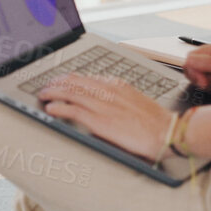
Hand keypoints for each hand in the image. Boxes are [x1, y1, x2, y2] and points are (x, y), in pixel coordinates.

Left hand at [36, 75, 172, 160]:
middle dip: (56, 84)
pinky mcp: (100, 120)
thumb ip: (118, 96)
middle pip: (74, 82)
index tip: (59, 81)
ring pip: (70, 93)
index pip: (85, 77)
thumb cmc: (155, 122)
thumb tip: (102, 98)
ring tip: (43, 95)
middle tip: (46, 87)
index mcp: (116, 85)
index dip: (68, 79)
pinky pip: (73, 110)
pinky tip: (51, 109)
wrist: (167, 132)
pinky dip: (59, 108)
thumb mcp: (135, 100)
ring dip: (53, 93)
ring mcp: (103, 105)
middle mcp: (108, 91)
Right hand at [182, 40, 210, 97]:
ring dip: (208, 84)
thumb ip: (209, 64)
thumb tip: (190, 59)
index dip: (195, 70)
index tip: (204, 81)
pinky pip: (202, 81)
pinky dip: (210, 87)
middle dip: (202, 78)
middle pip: (193, 66)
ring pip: (197, 75)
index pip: (193, 56)